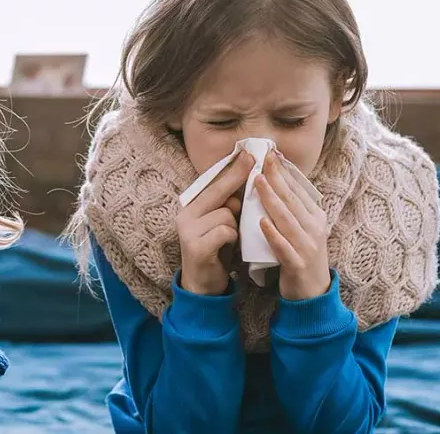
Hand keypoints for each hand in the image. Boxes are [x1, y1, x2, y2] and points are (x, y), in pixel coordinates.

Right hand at [176, 152, 254, 295]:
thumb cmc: (216, 251)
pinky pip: (224, 231)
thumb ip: (228, 206)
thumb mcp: (222, 225)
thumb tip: (245, 180)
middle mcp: (185, 215)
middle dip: (237, 176)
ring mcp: (188, 230)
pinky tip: (226, 247)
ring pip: (226, 214)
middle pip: (217, 191)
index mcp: (191, 208)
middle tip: (254, 159)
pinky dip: (231, 238)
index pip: (213, 183)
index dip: (231, 168)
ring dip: (235, 226)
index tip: (248, 153)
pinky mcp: (195, 246)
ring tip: (229, 240)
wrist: (203, 286)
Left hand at [255, 151, 329, 300]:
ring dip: (272, 199)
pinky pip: (284, 247)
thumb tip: (276, 183)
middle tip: (262, 160)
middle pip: (292, 200)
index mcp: (315, 217)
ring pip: (287, 219)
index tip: (270, 155)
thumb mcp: (301, 229)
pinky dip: (273, 234)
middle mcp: (314, 229)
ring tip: (258, 183)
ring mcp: (307, 246)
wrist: (312, 293)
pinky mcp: (298, 264)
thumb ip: (291, 209)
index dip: (284, 172)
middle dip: (277, 179)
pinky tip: (261, 223)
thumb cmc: (301, 255)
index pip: (298, 190)